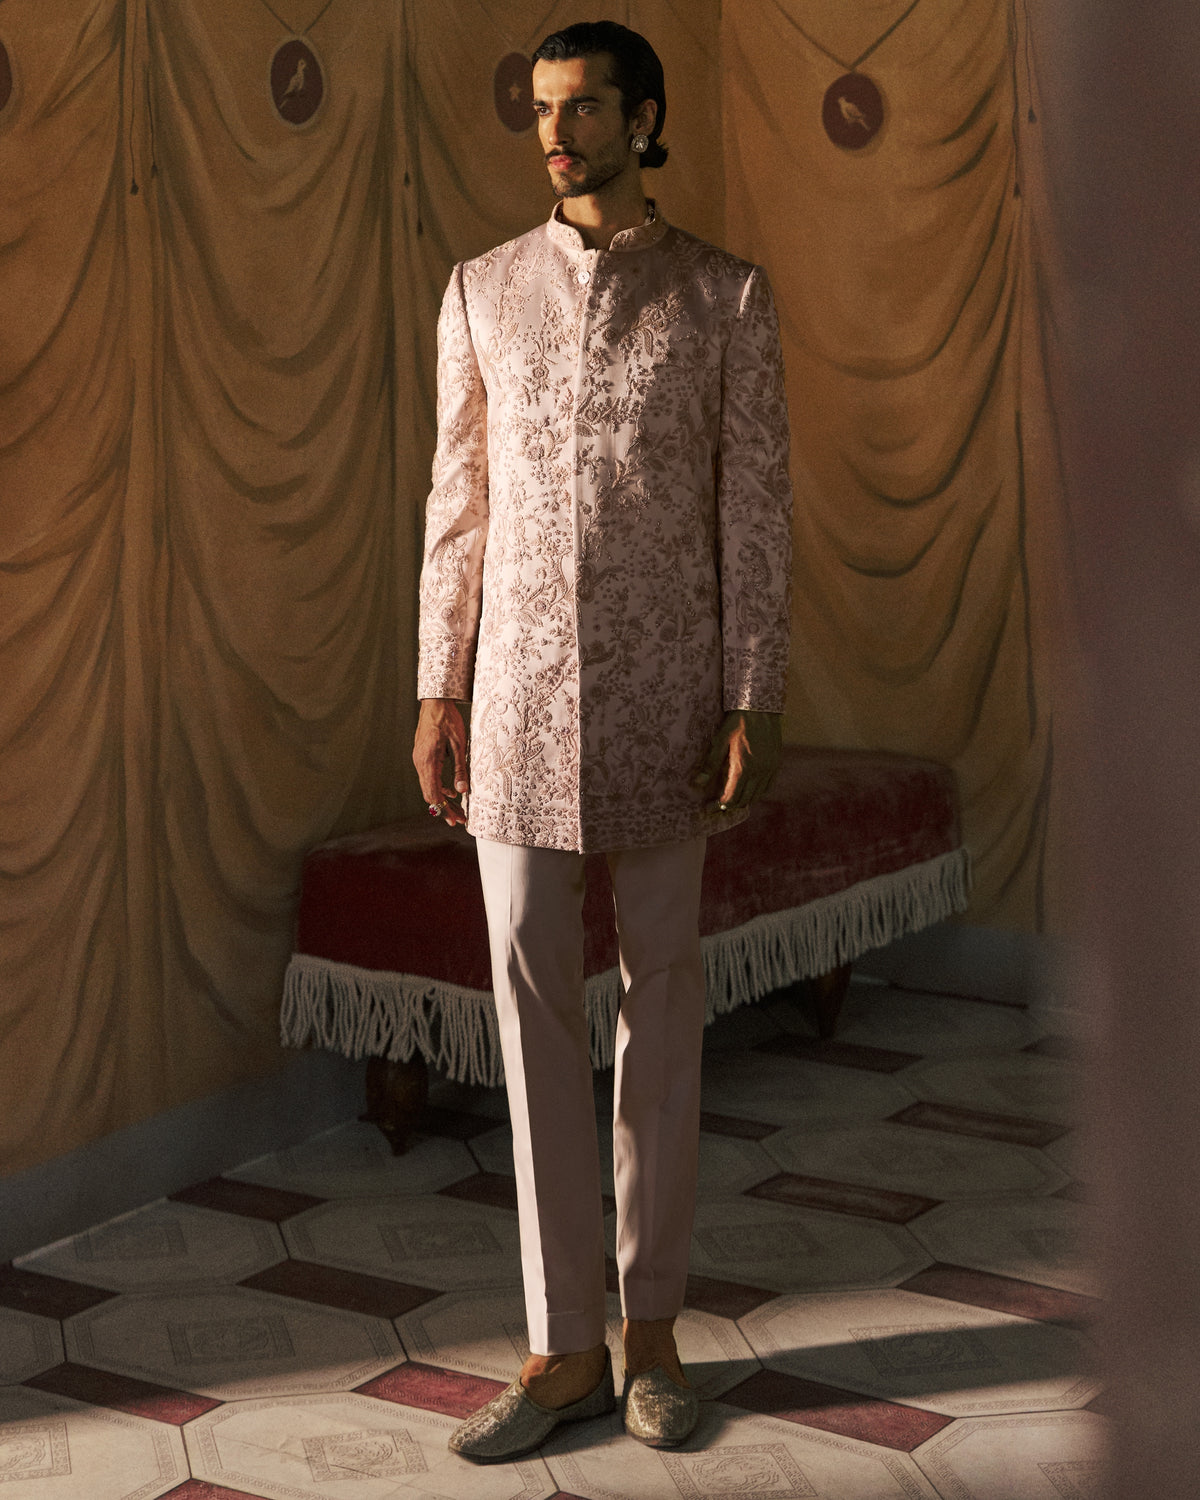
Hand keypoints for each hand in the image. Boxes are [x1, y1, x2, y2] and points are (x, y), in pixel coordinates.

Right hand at [413, 698, 469, 825]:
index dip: (445, 809)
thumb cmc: (448, 721)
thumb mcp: (459, 745)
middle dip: (444, 809)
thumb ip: (460, 769)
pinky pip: (428, 777)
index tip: (456, 820)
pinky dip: (438, 787)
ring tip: (457, 809)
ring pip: (428, 787)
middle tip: (458, 820)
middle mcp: (420, 763)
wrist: (435, 703)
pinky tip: (451, 790)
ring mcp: (419, 760)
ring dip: (442, 799)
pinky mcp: (421, 756)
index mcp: (428, 762)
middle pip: (430, 794)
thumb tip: (462, 791)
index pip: (434, 794)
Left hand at [691, 711, 781, 811]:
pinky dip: (756, 793)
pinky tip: (748, 790)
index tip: (708, 808)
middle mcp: (759, 772)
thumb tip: (697, 783)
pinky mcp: (776, 763)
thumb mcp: (720, 741)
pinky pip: (767, 786)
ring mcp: (770, 769)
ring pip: (756, 796)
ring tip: (730, 800)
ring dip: (743, 801)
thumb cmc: (738, 721)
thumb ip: (710, 764)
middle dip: (729, 806)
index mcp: (744, 768)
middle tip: (716, 806)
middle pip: (743, 800)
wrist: (761, 707)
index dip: (718, 806)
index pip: (731, 798)